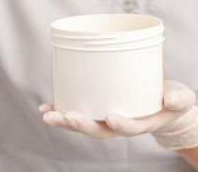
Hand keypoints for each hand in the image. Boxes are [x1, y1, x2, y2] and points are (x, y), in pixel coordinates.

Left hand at [39, 81, 197, 149]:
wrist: (162, 104)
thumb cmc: (171, 101)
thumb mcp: (181, 98)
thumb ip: (178, 99)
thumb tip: (169, 99)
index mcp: (141, 123)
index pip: (129, 128)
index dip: (120, 126)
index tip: (111, 118)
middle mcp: (120, 124)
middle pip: (99, 131)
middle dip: (82, 125)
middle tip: (66, 116)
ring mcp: (108, 118)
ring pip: (85, 124)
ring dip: (65, 121)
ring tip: (47, 114)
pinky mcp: (100, 109)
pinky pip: (80, 112)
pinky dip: (62, 110)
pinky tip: (47, 107)